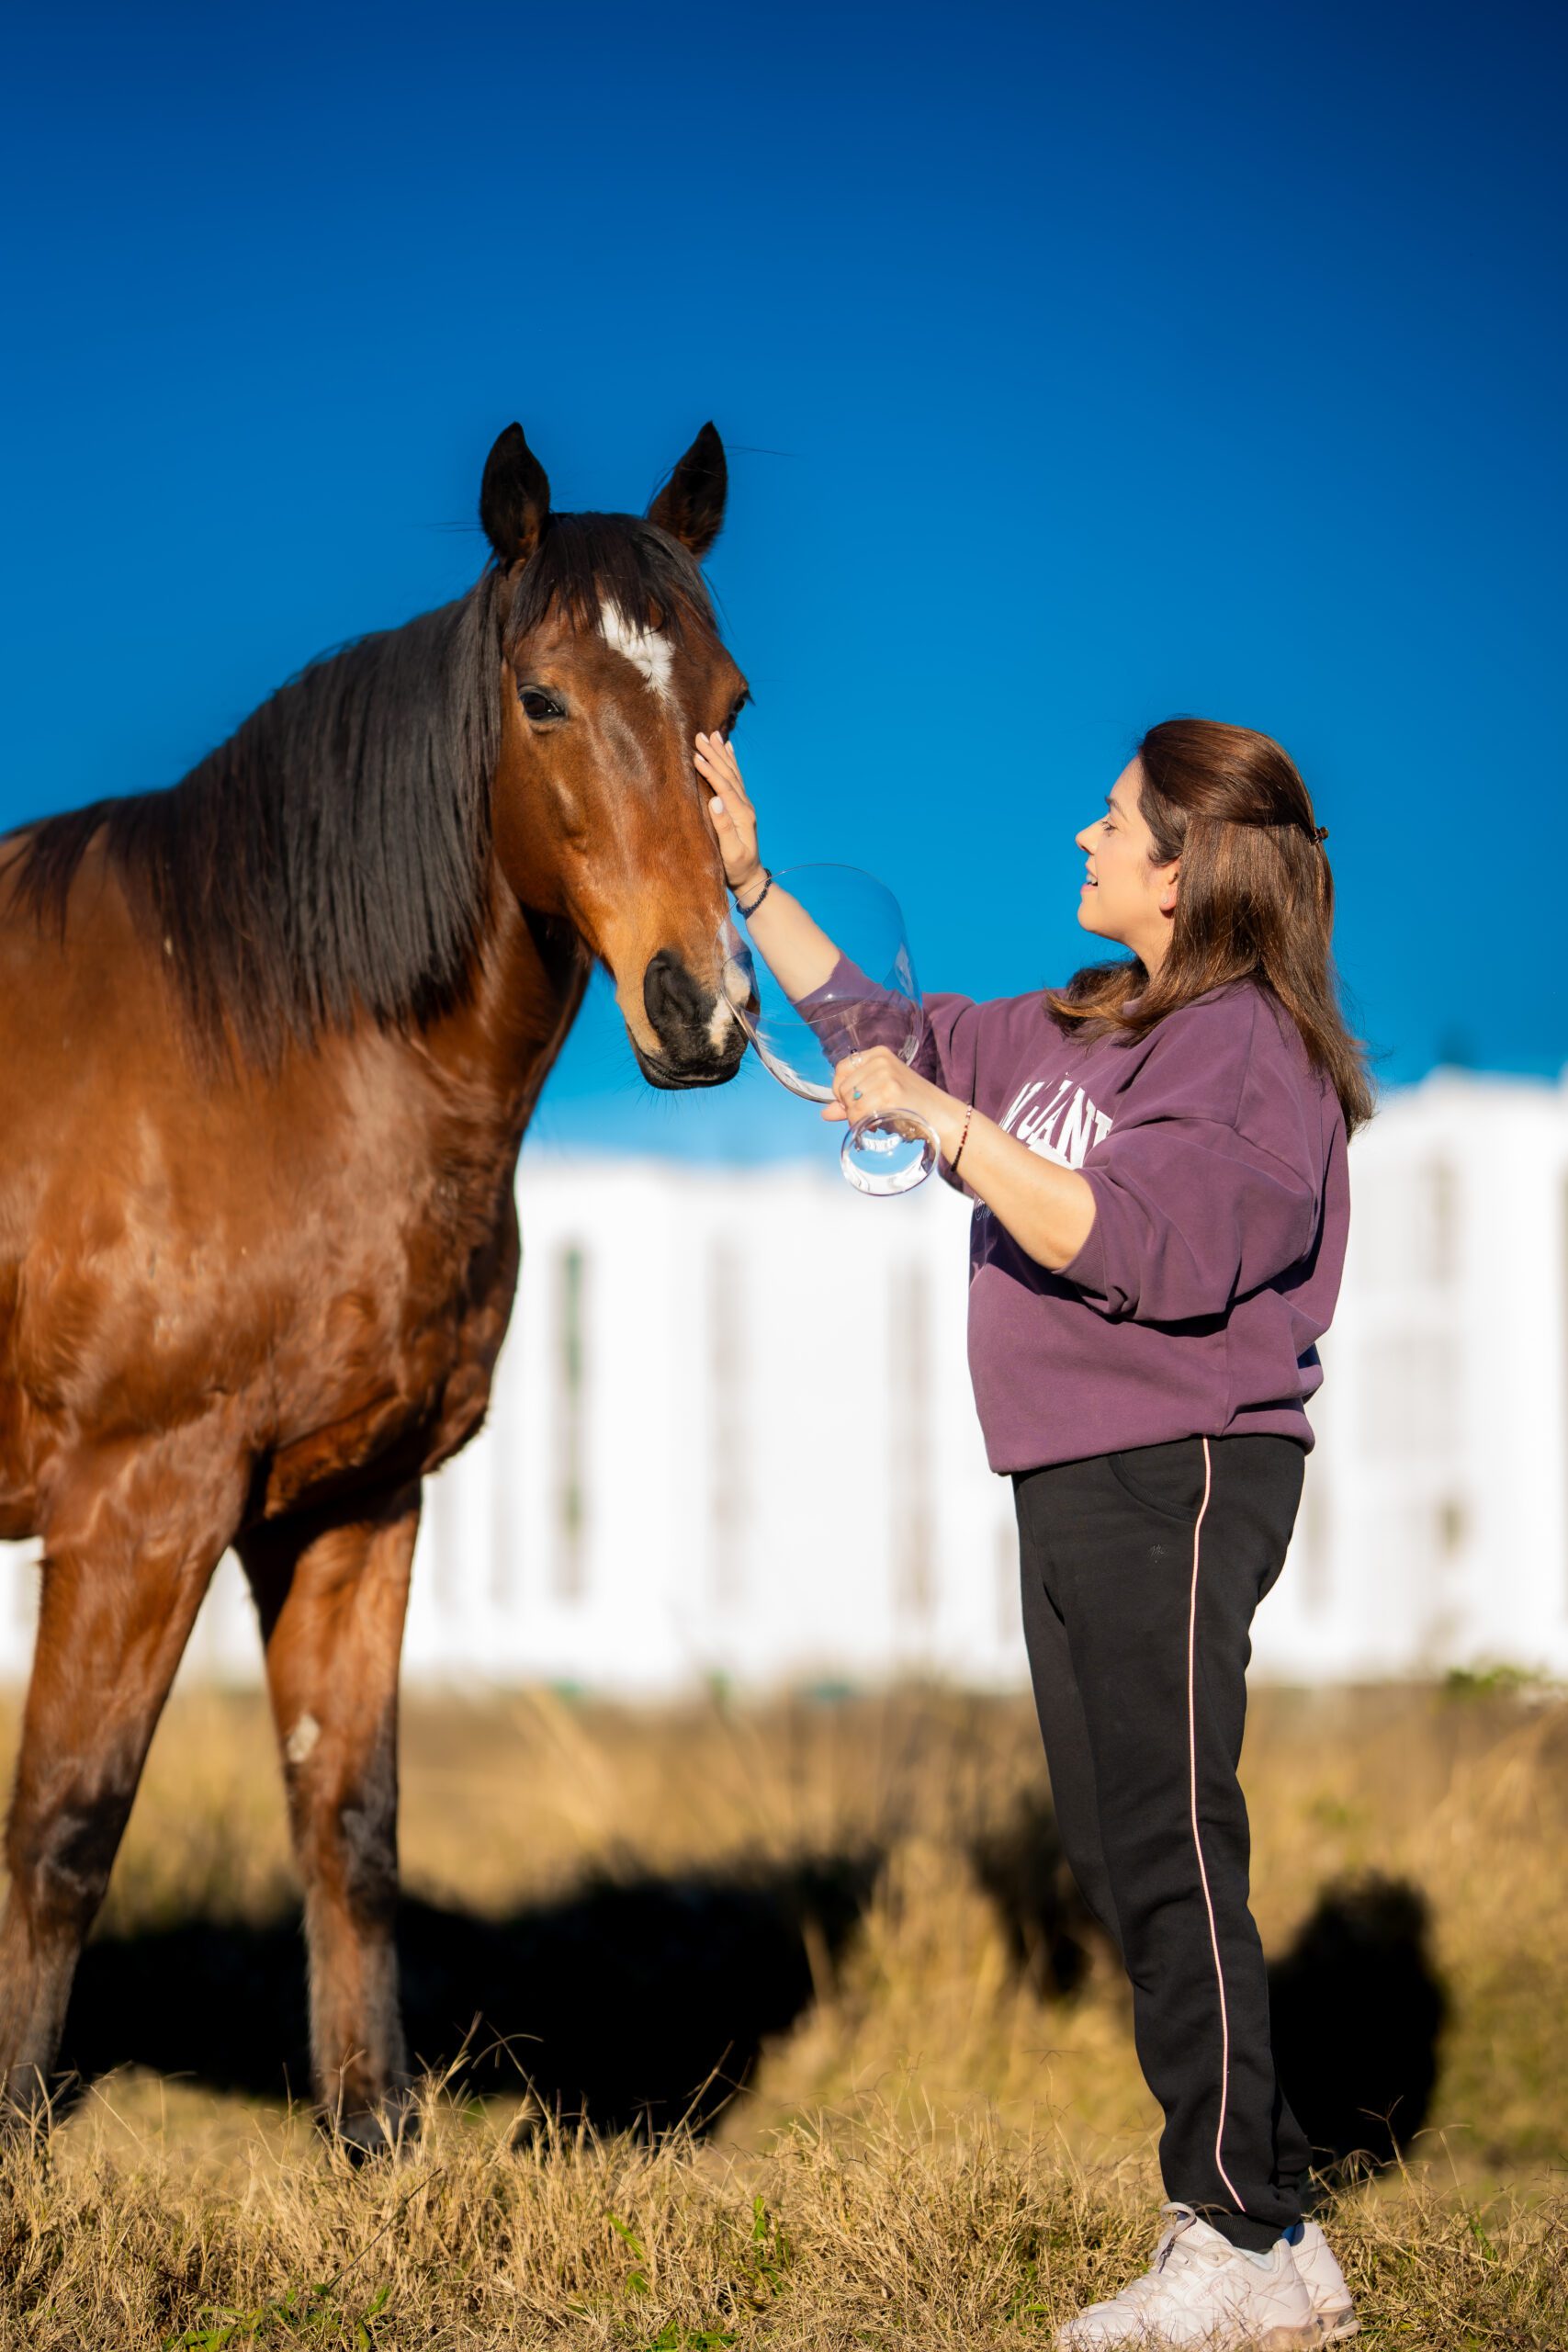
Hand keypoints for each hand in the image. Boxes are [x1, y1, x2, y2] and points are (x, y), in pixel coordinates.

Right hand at [694, 732, 762, 892]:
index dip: (711, 770)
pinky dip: (731, 762)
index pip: (724, 786)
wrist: (750, 877)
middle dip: (715, 754)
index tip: (696, 755)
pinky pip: (735, 779)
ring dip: (722, 753)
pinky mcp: (740, 807)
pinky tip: (728, 749)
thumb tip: (715, 801)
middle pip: (729, 774)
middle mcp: (745, 806)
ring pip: (733, 773)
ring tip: (714, 735)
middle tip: (701, 735)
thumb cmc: (736, 868)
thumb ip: (724, 827)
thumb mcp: (730, 852)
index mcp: (742, 814)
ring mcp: (744, 805)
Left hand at [822, 1045, 965, 1157]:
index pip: (841, 1068)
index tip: (849, 1101)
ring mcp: (886, 1077)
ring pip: (851, 1103)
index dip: (839, 1088)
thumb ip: (853, 1100)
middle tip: (867, 1115)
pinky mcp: (890, 1094)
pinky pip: (860, 1113)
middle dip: (850, 1107)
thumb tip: (825, 1113)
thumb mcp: (882, 1092)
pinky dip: (863, 1124)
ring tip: (874, 1120)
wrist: (940, 1115)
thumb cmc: (911, 1104)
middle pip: (844, 1088)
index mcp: (878, 1054)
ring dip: (857, 1118)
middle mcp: (881, 1062)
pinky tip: (876, 1125)